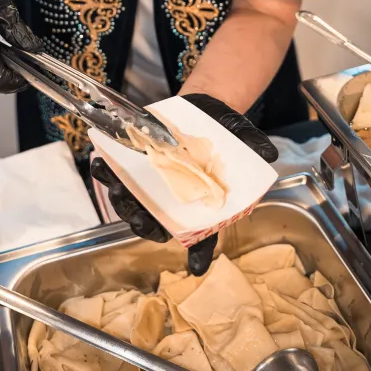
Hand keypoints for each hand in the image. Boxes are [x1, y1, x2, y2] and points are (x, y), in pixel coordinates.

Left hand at [91, 93, 277, 275]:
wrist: (205, 110)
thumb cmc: (226, 134)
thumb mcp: (243, 138)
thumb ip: (253, 147)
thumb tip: (269, 154)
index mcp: (199, 204)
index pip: (196, 234)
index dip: (195, 251)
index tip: (188, 260)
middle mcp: (173, 199)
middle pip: (154, 221)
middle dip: (142, 222)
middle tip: (138, 217)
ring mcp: (151, 183)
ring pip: (130, 201)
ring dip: (120, 199)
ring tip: (116, 189)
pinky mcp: (135, 163)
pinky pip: (115, 172)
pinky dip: (106, 170)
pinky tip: (101, 164)